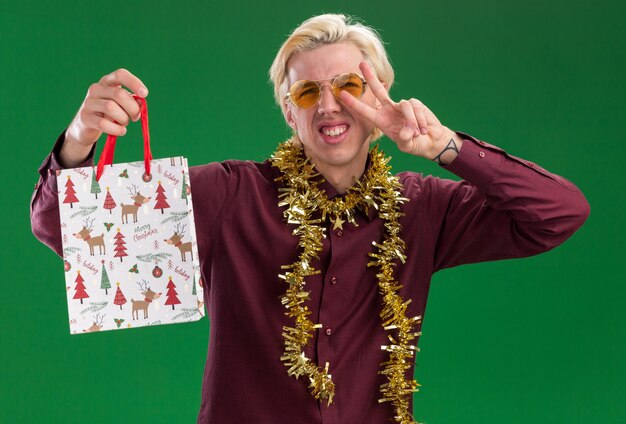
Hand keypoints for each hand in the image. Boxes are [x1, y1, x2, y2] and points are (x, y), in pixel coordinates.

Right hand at [60, 69, 147, 166]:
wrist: (87, 127)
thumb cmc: (110, 113)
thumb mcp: (122, 105)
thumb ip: (133, 102)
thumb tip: (141, 102)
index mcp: (107, 82)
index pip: (120, 74)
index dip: (134, 83)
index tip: (144, 94)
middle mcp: (96, 89)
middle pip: (119, 94)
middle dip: (133, 108)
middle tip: (135, 117)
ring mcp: (89, 102)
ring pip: (111, 108)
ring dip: (124, 119)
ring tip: (124, 123)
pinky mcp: (85, 117)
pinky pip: (103, 123)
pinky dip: (116, 129)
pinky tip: (121, 131)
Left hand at [339, 62, 460, 161]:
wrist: (431, 140)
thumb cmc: (415, 144)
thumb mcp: (407, 146)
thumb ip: (405, 140)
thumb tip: (407, 130)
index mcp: (381, 121)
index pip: (365, 110)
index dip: (353, 103)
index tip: (341, 94)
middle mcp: (389, 110)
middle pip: (378, 90)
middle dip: (370, 76)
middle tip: (361, 63)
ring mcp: (402, 106)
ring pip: (405, 107)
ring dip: (412, 122)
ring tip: (417, 133)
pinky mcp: (415, 103)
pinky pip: (416, 108)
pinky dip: (420, 120)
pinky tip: (423, 129)